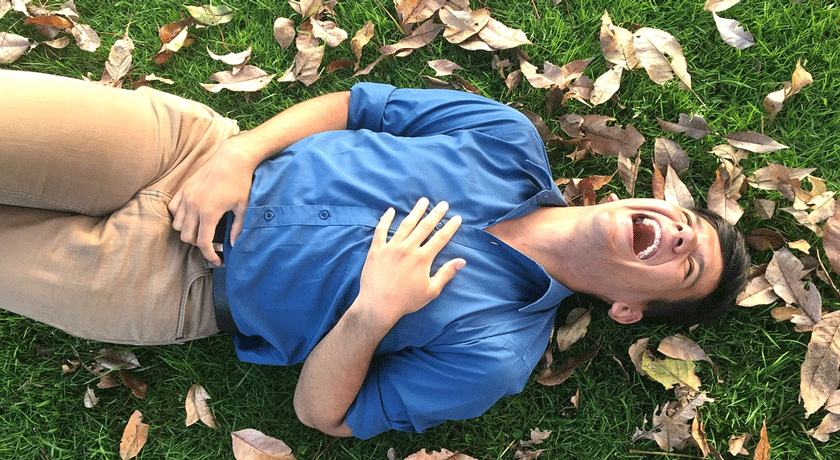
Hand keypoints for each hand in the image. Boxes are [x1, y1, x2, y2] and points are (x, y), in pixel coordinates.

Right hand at [168, 134, 258, 264]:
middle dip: (199, 245)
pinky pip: (173, 209)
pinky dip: (179, 217)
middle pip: (187, 237)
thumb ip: (238, 228)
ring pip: (178, 225)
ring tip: (202, 230)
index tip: (217, 261)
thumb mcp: (243, 207)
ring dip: (188, 232)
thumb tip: (234, 244)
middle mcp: (193, 206)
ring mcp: (186, 196)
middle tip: (213, 244)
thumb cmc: (241, 182)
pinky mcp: (184, 188)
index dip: (209, 256)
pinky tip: (192, 217)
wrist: (232, 158)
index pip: (202, 243)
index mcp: (209, 213)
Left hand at [355, 198, 465, 325]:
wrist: (378, 305)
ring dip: (415, 212)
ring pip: (405, 224)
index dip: (450, 227)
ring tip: (423, 201)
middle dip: (435, 214)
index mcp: (423, 258)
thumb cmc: (406, 301)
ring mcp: (391, 247)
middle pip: (424, 226)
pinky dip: (385, 219)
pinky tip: (390, 211)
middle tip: (443, 204)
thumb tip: (461, 261)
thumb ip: (446, 273)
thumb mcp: (431, 291)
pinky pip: (381, 231)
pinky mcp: (376, 250)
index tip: (457, 218)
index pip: (440, 238)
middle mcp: (408, 248)